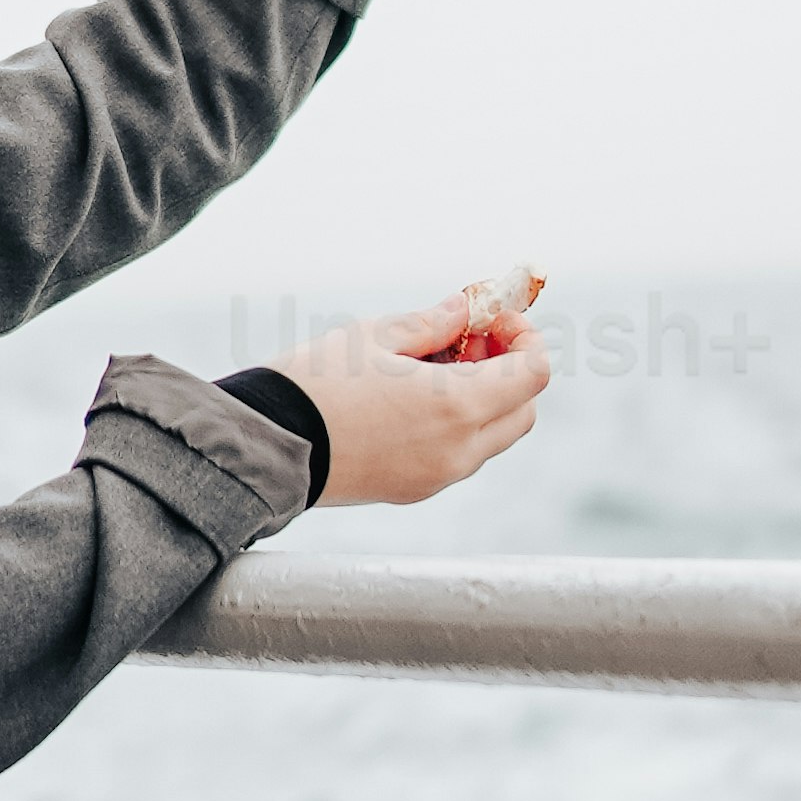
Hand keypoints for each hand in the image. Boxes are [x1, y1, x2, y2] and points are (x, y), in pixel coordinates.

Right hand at [292, 271, 550, 510]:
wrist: (266, 447)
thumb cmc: (317, 382)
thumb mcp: (375, 336)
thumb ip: (433, 323)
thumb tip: (464, 310)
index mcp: (456, 405)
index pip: (534, 373)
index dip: (523, 339)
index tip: (491, 320)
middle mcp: (458, 449)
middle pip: (523, 410)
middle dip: (508, 370)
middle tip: (466, 341)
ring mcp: (438, 476)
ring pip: (493, 436)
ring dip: (483, 399)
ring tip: (431, 367)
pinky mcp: (413, 490)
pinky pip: (459, 455)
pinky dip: (457, 425)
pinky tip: (412, 399)